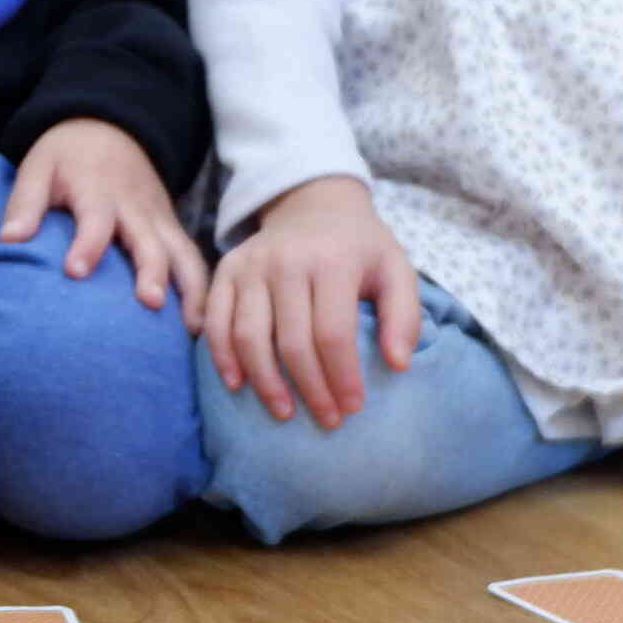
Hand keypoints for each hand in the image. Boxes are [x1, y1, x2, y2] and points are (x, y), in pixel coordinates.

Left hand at [1, 119, 205, 328]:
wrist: (108, 127)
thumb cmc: (67, 155)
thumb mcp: (38, 166)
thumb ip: (24, 203)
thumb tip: (7, 239)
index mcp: (98, 190)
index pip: (95, 219)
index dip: (87, 245)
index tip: (75, 272)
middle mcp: (135, 207)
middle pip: (149, 241)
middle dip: (151, 271)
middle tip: (150, 303)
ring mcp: (159, 218)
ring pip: (182, 253)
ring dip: (190, 288)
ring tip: (191, 327)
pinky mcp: (171, 228)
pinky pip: (192, 258)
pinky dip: (201, 289)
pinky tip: (200, 324)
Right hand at [204, 174, 418, 427]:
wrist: (315, 203)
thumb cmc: (359, 247)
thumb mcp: (396, 269)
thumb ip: (405, 315)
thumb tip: (399, 364)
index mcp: (332, 261)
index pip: (333, 333)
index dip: (341, 376)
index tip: (353, 407)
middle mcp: (287, 261)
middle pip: (292, 341)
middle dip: (309, 388)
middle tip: (326, 419)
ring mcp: (252, 265)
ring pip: (249, 335)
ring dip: (265, 381)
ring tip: (284, 412)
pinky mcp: (227, 269)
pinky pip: (217, 320)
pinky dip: (223, 356)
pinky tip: (238, 384)